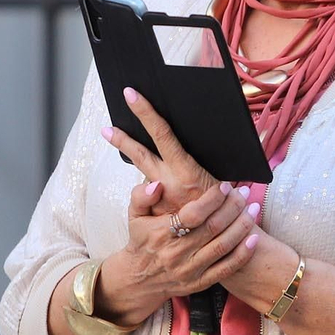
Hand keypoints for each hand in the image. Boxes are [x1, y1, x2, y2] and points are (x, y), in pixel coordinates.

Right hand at [96, 179, 260, 325]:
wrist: (139, 280)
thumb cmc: (141, 241)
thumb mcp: (134, 216)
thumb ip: (142, 196)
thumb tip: (158, 184)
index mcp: (161, 234)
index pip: (192, 215)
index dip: (212, 199)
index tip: (224, 186)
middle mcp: (176, 254)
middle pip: (212, 228)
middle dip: (233, 207)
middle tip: (244, 192)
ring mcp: (190, 270)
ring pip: (223, 246)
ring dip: (242, 226)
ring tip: (254, 208)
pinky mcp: (201, 282)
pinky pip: (227, 268)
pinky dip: (244, 254)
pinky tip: (255, 238)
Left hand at [102, 88, 219, 212]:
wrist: (225, 239)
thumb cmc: (228, 205)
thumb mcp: (219, 179)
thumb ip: (197, 164)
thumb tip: (176, 142)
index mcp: (185, 170)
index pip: (161, 133)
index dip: (145, 112)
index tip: (131, 95)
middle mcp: (169, 183)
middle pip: (140, 154)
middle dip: (122, 139)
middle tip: (106, 127)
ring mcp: (162, 199)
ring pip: (144, 172)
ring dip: (132, 157)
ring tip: (116, 140)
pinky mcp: (160, 213)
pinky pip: (151, 191)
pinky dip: (151, 183)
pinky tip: (153, 179)